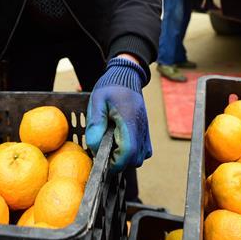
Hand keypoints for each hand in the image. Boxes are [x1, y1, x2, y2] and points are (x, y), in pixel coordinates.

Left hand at [85, 56, 152, 170]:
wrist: (126, 77)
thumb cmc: (110, 87)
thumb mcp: (97, 101)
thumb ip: (95, 124)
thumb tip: (94, 146)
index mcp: (129, 121)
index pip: (127, 153)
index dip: (114, 162)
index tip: (101, 159)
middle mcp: (141, 129)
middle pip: (134, 160)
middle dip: (117, 161)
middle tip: (103, 149)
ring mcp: (146, 131)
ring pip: (139, 158)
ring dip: (124, 158)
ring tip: (110, 144)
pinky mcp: (146, 132)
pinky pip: (143, 151)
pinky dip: (132, 153)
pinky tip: (119, 142)